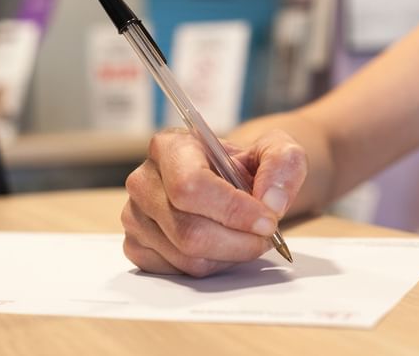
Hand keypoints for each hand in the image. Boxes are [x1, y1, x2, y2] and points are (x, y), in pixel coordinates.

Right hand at [121, 128, 306, 276]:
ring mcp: (135, 216)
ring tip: (246, 237)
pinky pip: (178, 272)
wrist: (231, 183)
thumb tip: (272, 202)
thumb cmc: (247, 165)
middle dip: (239, 242)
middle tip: (266, 237)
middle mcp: (144, 181)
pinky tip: (224, 247)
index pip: (191, 185)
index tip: (267, 221)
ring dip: (230, 255)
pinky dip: (212, 266)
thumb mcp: (276, 149)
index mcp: (170, 147)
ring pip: (187, 257)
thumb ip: (284, 165)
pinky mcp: (137, 246)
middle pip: (188, 230)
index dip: (232, 210)